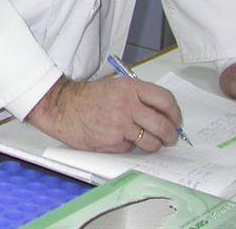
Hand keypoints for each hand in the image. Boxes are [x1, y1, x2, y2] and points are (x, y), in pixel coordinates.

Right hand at [26, 75, 183, 152]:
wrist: (60, 106)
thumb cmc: (87, 97)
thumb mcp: (115, 87)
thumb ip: (138, 98)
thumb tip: (163, 115)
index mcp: (130, 88)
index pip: (166, 101)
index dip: (175, 114)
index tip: (175, 121)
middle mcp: (128, 105)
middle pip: (164, 126)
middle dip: (170, 136)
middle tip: (168, 138)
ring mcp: (120, 124)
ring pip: (151, 142)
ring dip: (151, 145)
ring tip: (142, 140)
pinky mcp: (112, 141)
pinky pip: (131, 148)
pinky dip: (127, 146)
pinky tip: (116, 137)